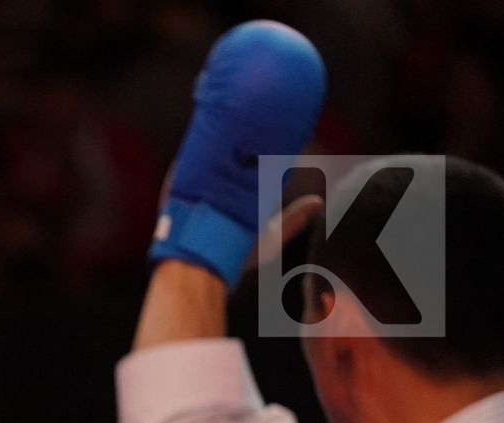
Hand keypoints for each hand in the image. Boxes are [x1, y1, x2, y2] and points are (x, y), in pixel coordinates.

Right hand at [149, 20, 325, 285]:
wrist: (197, 259)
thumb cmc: (235, 252)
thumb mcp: (271, 236)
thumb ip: (294, 220)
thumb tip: (318, 200)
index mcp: (245, 185)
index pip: (258, 150)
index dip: (269, 131)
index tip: (285, 110)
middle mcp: (224, 175)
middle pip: (235, 137)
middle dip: (242, 113)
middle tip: (259, 85)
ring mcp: (203, 169)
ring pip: (215, 131)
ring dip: (220, 106)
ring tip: (230, 82)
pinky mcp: (185, 167)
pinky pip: (195, 134)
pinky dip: (201, 112)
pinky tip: (204, 89)